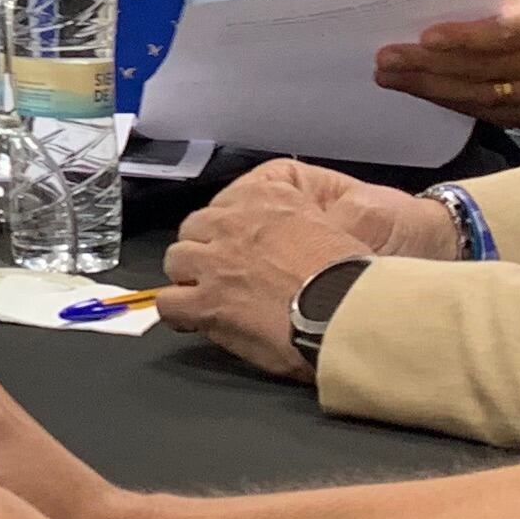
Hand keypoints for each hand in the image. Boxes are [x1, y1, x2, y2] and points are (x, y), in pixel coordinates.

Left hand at [155, 161, 456, 378]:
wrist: (349, 309)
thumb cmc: (350, 275)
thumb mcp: (330, 225)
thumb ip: (300, 224)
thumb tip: (293, 242)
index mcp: (265, 197)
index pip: (226, 201)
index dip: (230, 227)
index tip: (240, 243)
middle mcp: (232, 223)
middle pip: (195, 228)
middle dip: (205, 248)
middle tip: (223, 271)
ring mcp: (214, 262)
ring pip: (176, 260)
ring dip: (189, 276)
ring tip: (207, 295)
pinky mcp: (206, 302)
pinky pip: (169, 303)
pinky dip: (177, 312)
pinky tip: (193, 321)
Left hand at [374, 0, 519, 128]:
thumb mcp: (512, 4)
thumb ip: (477, 8)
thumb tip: (421, 12)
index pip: (502, 32)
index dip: (464, 36)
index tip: (426, 36)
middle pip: (479, 68)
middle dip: (428, 63)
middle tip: (388, 58)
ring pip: (473, 94)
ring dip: (425, 85)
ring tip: (389, 75)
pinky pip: (474, 110)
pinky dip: (439, 99)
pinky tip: (413, 88)